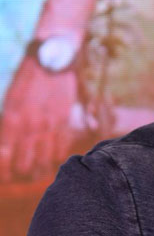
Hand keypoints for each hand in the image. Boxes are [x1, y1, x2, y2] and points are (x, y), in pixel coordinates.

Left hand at [0, 57, 77, 181]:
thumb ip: (9, 120)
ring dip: (37, 171)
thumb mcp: (11, 96)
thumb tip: (7, 144)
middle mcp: (31, 124)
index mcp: (13, 116)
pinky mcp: (66, 123)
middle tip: (17, 177)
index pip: (5, 154)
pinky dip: (54, 159)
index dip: (3, 169)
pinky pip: (60, 150)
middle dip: (19, 175)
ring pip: (43, 161)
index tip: (3, 178)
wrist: (55, 57)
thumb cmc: (28, 76)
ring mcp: (50, 125)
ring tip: (33, 174)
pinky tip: (49, 161)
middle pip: (24, 164)